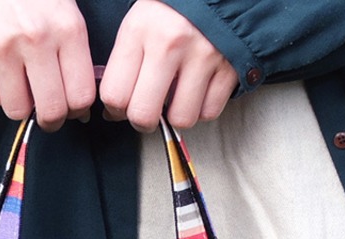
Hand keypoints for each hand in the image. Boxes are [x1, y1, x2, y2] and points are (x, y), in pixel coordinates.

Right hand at [0, 0, 96, 130]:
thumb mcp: (61, 3)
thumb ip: (73, 46)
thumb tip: (80, 100)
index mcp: (66, 27)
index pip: (81, 95)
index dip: (77, 108)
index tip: (72, 106)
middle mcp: (36, 40)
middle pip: (52, 111)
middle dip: (52, 118)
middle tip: (48, 110)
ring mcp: (1, 48)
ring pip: (19, 110)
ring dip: (22, 105)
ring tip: (22, 88)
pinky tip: (1, 70)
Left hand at [99, 0, 238, 131]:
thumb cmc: (173, 8)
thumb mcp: (138, 23)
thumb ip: (124, 63)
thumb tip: (116, 110)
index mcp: (140, 29)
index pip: (115, 95)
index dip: (115, 110)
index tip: (122, 108)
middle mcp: (171, 42)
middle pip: (144, 115)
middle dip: (143, 121)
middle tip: (147, 111)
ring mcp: (202, 55)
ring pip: (180, 119)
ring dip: (176, 116)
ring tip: (175, 98)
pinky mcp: (229, 67)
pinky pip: (209, 112)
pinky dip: (202, 109)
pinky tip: (197, 92)